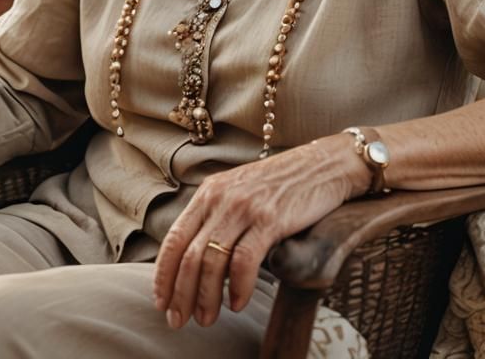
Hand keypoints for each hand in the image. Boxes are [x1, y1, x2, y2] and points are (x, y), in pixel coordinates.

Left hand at [152, 134, 368, 329]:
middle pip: (188, 254)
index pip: (174, 238)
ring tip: (207, 319)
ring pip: (211, 260)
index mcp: (209, 192)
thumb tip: (196, 263)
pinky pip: (244, 261)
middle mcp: (221, 197)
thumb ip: (217, 218)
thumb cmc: (281, 185)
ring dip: (205, 297)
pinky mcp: (270, 219)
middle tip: (180, 320)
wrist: (322, 165)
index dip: (164, 274)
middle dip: (180, 293)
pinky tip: (237, 304)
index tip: (161, 302)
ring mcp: (245, 208)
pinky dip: (237, 288)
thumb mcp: (239, 193)